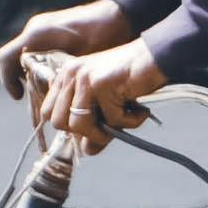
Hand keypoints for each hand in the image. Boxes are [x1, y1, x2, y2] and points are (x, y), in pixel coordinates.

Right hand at [0, 0, 132, 96]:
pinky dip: (45, 70)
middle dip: (26, 84)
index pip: (6, 58)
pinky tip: (60, 83)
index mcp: (36, 34)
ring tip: (53, 96)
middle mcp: (35, 30)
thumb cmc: (101, 34)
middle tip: (41, 103)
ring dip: (37, 79)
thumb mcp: (78, 60)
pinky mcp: (53, 34)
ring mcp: (43, 30)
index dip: (8, 80)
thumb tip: (47, 98)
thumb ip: (58, 76)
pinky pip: (40, 54)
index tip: (19, 96)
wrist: (117, 16)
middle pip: (17, 62)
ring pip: (29, 60)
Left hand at [27, 36, 165, 149]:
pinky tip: (140, 110)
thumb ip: (95, 126)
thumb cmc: (133, 78)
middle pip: (59, 122)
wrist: (158, 56)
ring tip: (124, 122)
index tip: (92, 126)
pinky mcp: (101, 84)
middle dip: (85, 132)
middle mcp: (71, 74)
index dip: (68, 126)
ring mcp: (84, 78)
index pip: (48, 112)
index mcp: (67, 76)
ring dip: (103, 132)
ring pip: (79, 124)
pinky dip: (130, 122)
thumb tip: (87, 151)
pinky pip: (111, 120)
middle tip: (109, 126)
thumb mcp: (108, 105)